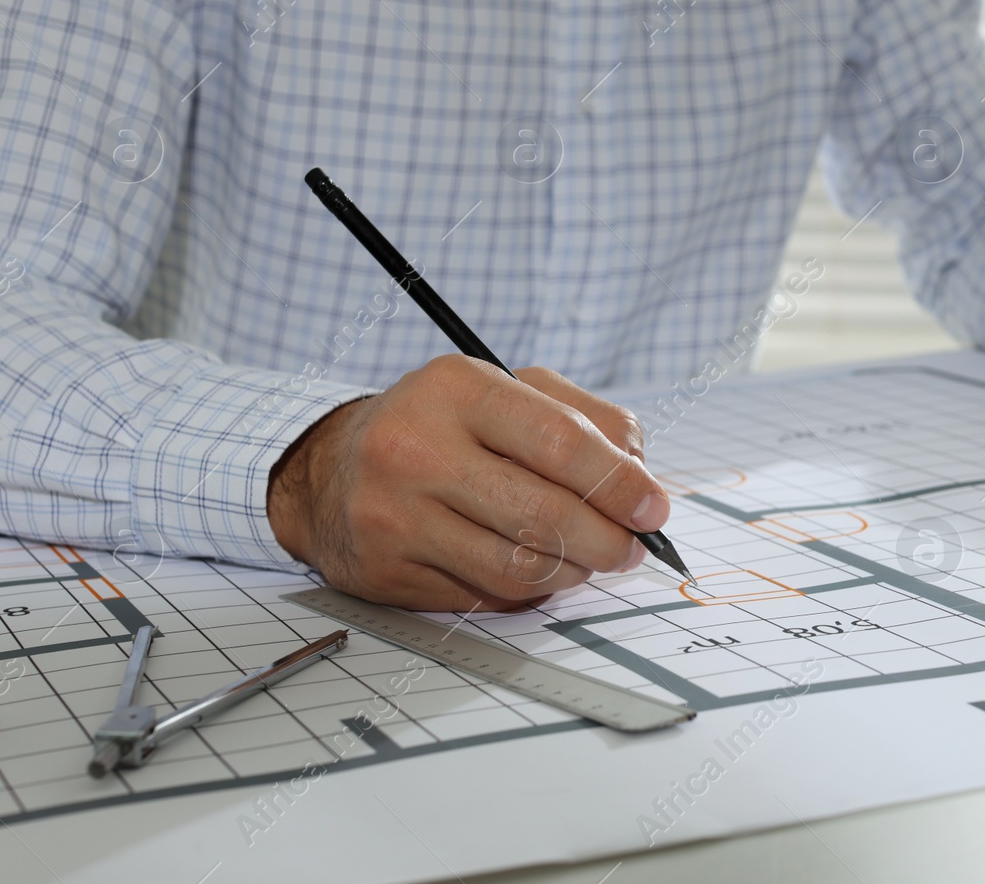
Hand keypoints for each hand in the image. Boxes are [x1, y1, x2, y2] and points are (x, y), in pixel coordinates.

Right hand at [266, 356, 669, 611]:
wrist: (332, 470)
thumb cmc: (441, 426)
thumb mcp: (507, 390)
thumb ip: (585, 417)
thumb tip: (640, 474)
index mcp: (456, 389)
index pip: (559, 440)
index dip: (618, 482)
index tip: (653, 507)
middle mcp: (416, 449)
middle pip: (543, 514)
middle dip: (607, 540)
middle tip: (630, 548)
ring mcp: (396, 515)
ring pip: (518, 567)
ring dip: (574, 571)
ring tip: (588, 559)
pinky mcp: (387, 571)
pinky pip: (485, 596)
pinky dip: (527, 590)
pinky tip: (534, 570)